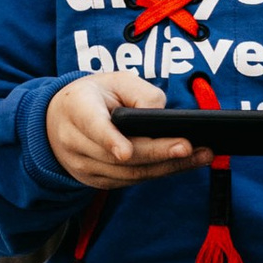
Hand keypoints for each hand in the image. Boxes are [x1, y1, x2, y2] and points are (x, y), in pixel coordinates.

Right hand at [45, 73, 199, 191]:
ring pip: (128, 173)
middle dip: (157, 153)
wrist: (62, 120)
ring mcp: (82, 165)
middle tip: (189, 147)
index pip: (92, 126)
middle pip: (119, 156)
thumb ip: (141, 94)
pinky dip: (160, 173)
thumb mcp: (117, 81)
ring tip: (200, 155)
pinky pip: (130, 181)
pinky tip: (185, 164)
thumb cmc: (97, 96)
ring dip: (167, 166)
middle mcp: (74, 140)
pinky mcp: (96, 181)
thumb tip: (161, 118)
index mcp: (77, 107)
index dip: (109, 140)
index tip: (126, 152)